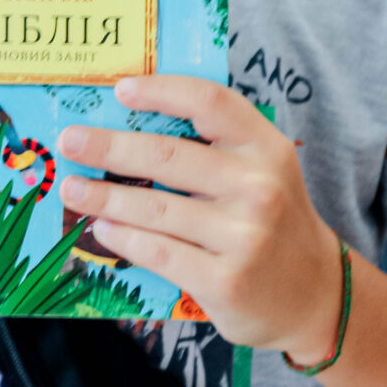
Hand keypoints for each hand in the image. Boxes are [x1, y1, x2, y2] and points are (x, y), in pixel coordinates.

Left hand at [58, 77, 343, 362]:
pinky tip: (102, 227)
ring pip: (154, 208)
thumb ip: (219, 147)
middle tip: (70, 140)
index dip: (162, 91)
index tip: (121, 90)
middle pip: (168, 155)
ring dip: (103, 196)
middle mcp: (258, 187)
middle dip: (109, 147)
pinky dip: (123, 238)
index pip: (210, 102)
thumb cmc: (275, 224)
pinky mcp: (225, 280)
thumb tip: (135, 122)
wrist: (316, 297)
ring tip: (71, 188)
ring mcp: (243, 236)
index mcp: (267, 148)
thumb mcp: (266, 173)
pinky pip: (159, 251)